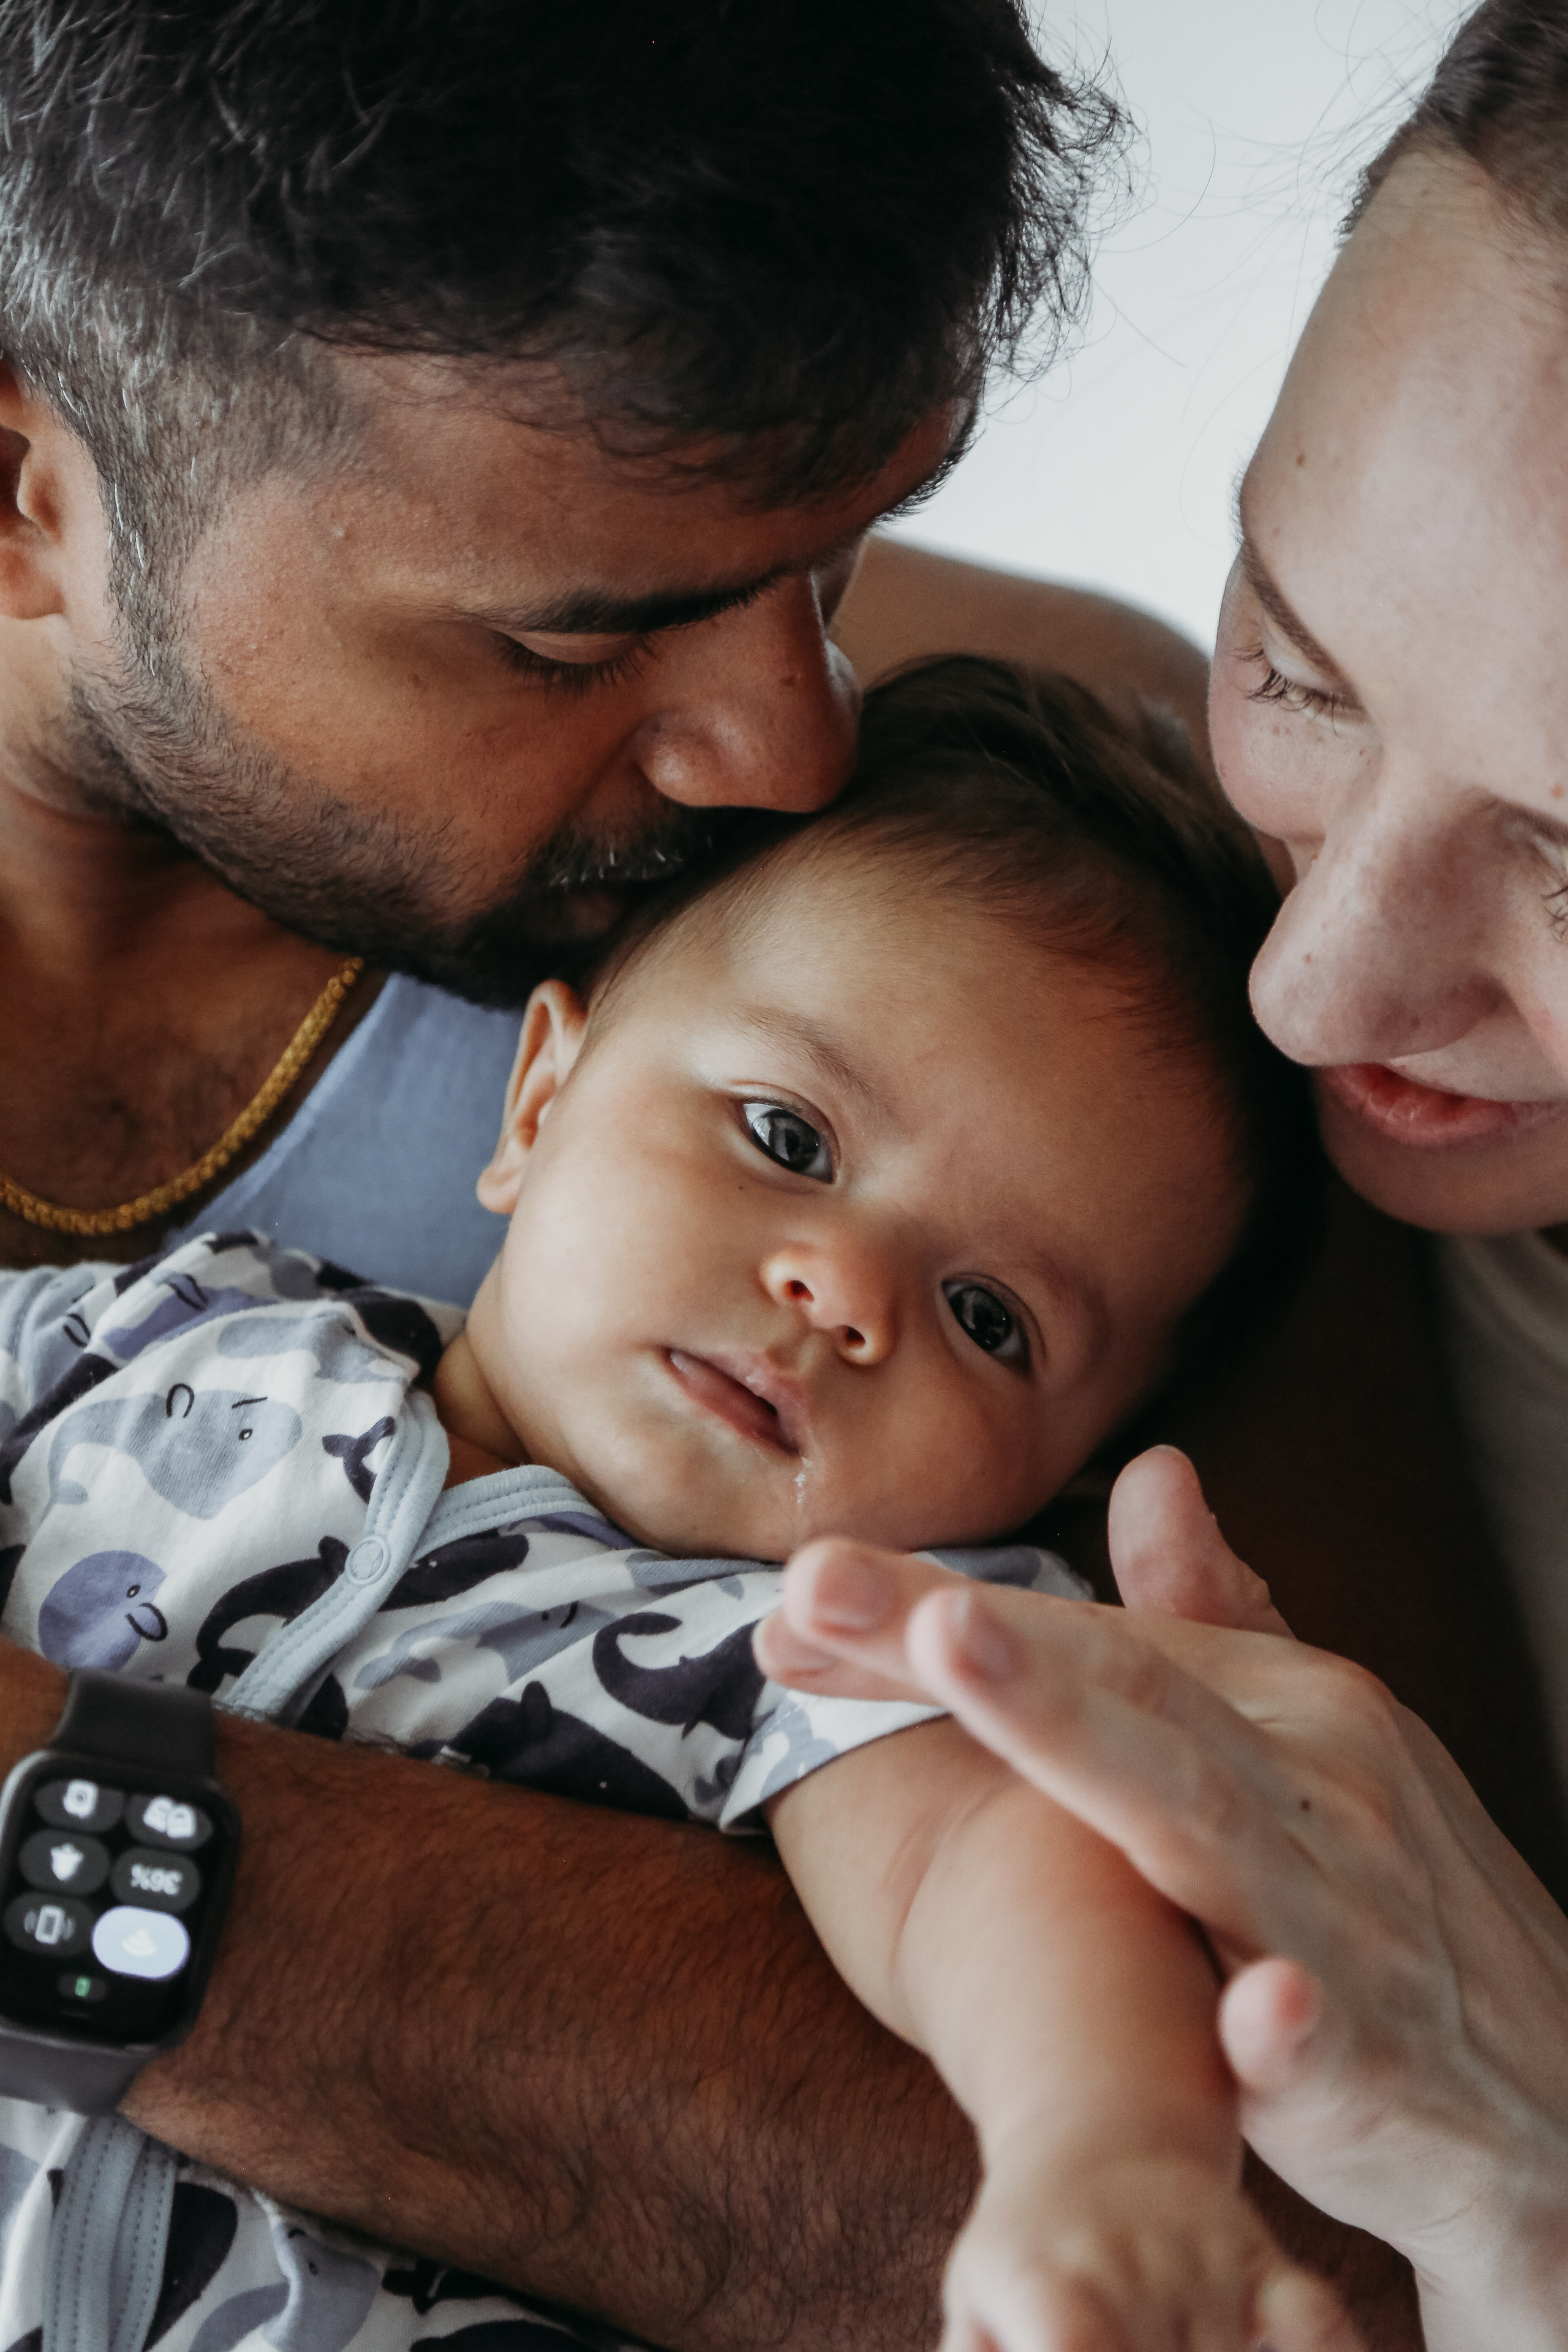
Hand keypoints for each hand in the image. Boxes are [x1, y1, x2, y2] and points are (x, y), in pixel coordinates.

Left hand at [754, 1448, 1567, 2349]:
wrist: (1561, 2106)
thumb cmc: (1394, 1912)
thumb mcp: (1312, 1754)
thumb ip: (1219, 1622)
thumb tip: (1152, 1469)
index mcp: (1281, 1705)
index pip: (1081, 1641)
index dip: (923, 1620)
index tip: (788, 1601)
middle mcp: (1318, 1779)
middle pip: (1111, 1688)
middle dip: (954, 1632)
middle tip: (811, 1579)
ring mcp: (1349, 1914)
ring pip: (1194, 1816)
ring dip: (1074, 1732)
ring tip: (957, 1650)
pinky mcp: (1378, 2061)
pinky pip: (1319, 2035)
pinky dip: (1282, 2017)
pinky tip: (1242, 1997)